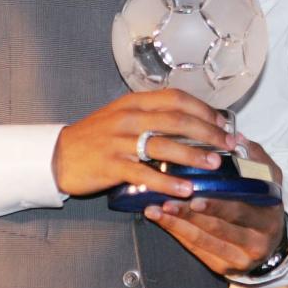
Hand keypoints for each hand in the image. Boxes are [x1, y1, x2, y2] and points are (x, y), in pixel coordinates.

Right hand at [53, 89, 230, 197]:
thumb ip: (152, 116)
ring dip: (193, 155)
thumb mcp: (123, 116)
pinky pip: (145, 174)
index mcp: (134, 102)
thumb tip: (190, 122)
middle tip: (230, 144)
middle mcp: (129, 117)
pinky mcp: (112, 165)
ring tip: (215, 164)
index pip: (176, 98)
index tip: (224, 122)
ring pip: (164, 145)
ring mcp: (119, 141)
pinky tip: (185, 189)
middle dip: (208, 132)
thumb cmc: (96, 137)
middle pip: (176, 120)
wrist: (58, 155)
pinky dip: (168, 182)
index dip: (204, 109)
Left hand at [144, 135, 285, 274]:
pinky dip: (176, 232)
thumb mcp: (270, 180)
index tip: (194, 196)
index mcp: (268, 218)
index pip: (241, 211)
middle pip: (218, 228)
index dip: (217, 206)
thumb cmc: (264, 205)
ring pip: (203, 241)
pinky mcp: (222, 268)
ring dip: (176, 224)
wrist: (272, 244)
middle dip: (190, 215)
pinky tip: (161, 220)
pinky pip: (196, 249)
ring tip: (155, 209)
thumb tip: (237, 138)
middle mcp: (255, 242)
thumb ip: (256, 158)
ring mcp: (238, 259)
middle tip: (167, 201)